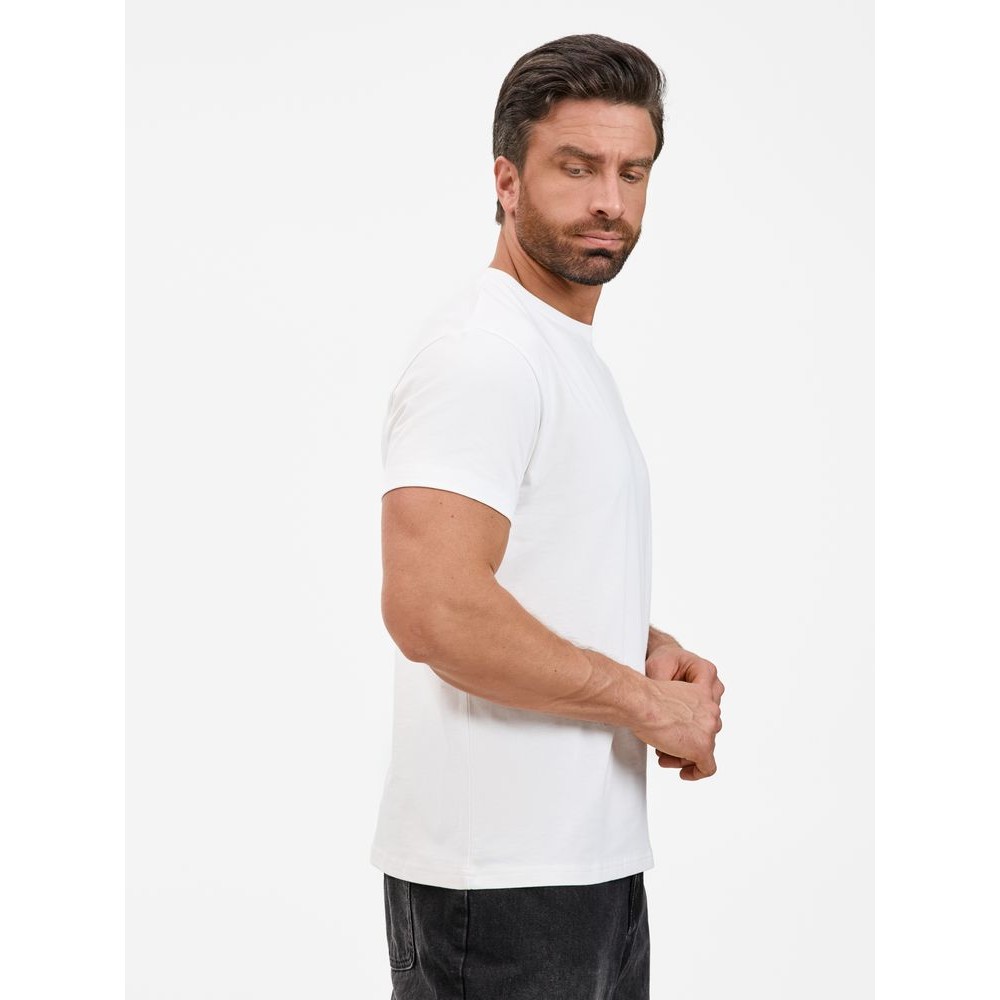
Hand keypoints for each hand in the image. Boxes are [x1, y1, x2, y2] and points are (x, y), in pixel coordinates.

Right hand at [642, 644, 724, 780]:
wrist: (641, 704)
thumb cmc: (647, 698)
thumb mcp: (667, 697)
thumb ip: (678, 709)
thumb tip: (672, 724)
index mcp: (704, 695)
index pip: (706, 717)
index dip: (692, 728)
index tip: (683, 733)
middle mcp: (710, 712)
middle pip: (706, 734)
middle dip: (687, 743)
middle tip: (669, 746)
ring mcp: (708, 731)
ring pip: (704, 751)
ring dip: (684, 755)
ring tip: (667, 756)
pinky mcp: (702, 748)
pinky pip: (706, 768)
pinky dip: (695, 773)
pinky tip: (684, 773)